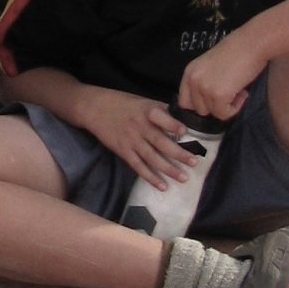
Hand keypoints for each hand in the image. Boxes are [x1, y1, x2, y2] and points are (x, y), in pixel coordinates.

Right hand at [80, 90, 195, 193]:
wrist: (93, 108)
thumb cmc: (122, 103)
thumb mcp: (142, 101)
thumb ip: (160, 110)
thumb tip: (183, 118)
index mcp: (146, 111)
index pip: (160, 117)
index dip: (172, 124)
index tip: (184, 131)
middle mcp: (139, 126)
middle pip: (160, 142)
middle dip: (178, 153)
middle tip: (194, 162)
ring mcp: (131, 140)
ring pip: (152, 157)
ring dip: (168, 169)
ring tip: (184, 178)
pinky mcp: (123, 151)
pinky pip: (138, 166)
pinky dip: (150, 177)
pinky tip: (162, 186)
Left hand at [176, 34, 260, 122]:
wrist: (251, 44)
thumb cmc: (236, 52)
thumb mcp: (210, 67)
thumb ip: (204, 82)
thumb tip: (208, 103)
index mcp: (189, 72)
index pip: (184, 102)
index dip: (201, 104)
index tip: (215, 100)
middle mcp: (192, 80)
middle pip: (199, 110)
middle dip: (216, 105)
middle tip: (230, 93)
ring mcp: (204, 88)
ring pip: (214, 113)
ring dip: (228, 106)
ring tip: (238, 91)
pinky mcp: (218, 95)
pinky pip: (225, 114)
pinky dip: (236, 108)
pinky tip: (242, 93)